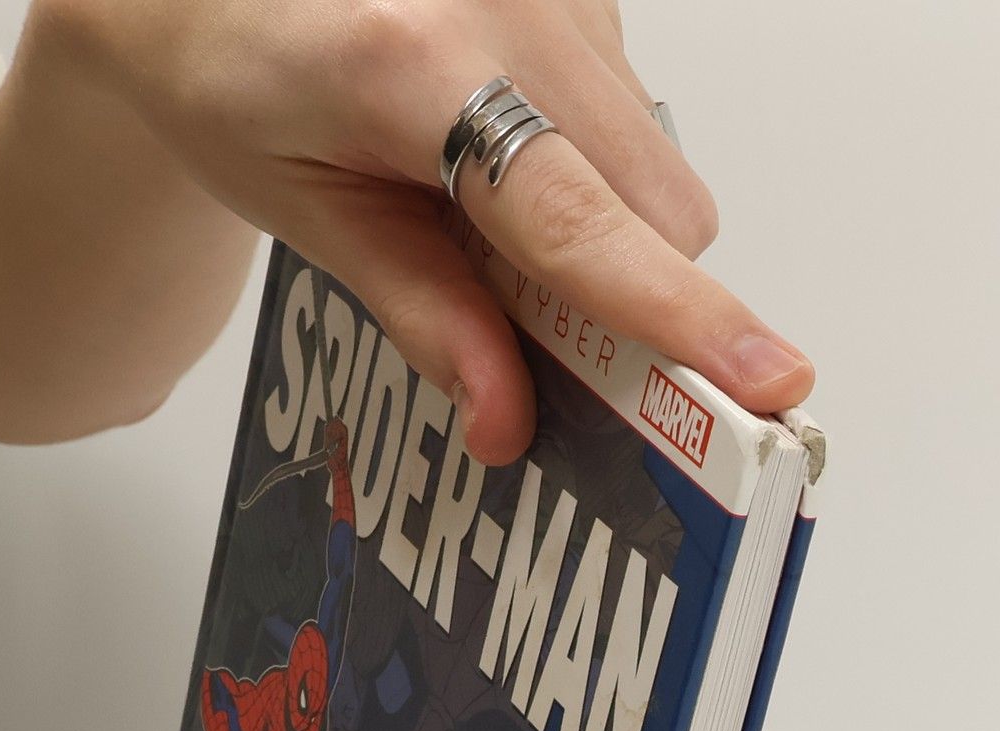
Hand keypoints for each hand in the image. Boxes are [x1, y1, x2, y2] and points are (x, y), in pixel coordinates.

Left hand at [43, 0, 813, 463]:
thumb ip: (420, 313)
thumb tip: (508, 419)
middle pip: (655, 209)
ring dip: (603, 225)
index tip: (767, 381)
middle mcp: (507, 5)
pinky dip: (587, 163)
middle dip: (629, 291)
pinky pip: (632, 114)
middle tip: (542, 331)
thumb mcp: (302, 214)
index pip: (575, 222)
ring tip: (482, 208)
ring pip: (657, 167)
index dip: (676, 313)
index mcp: (413, 62)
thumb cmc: (232, 73)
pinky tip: (499, 150)